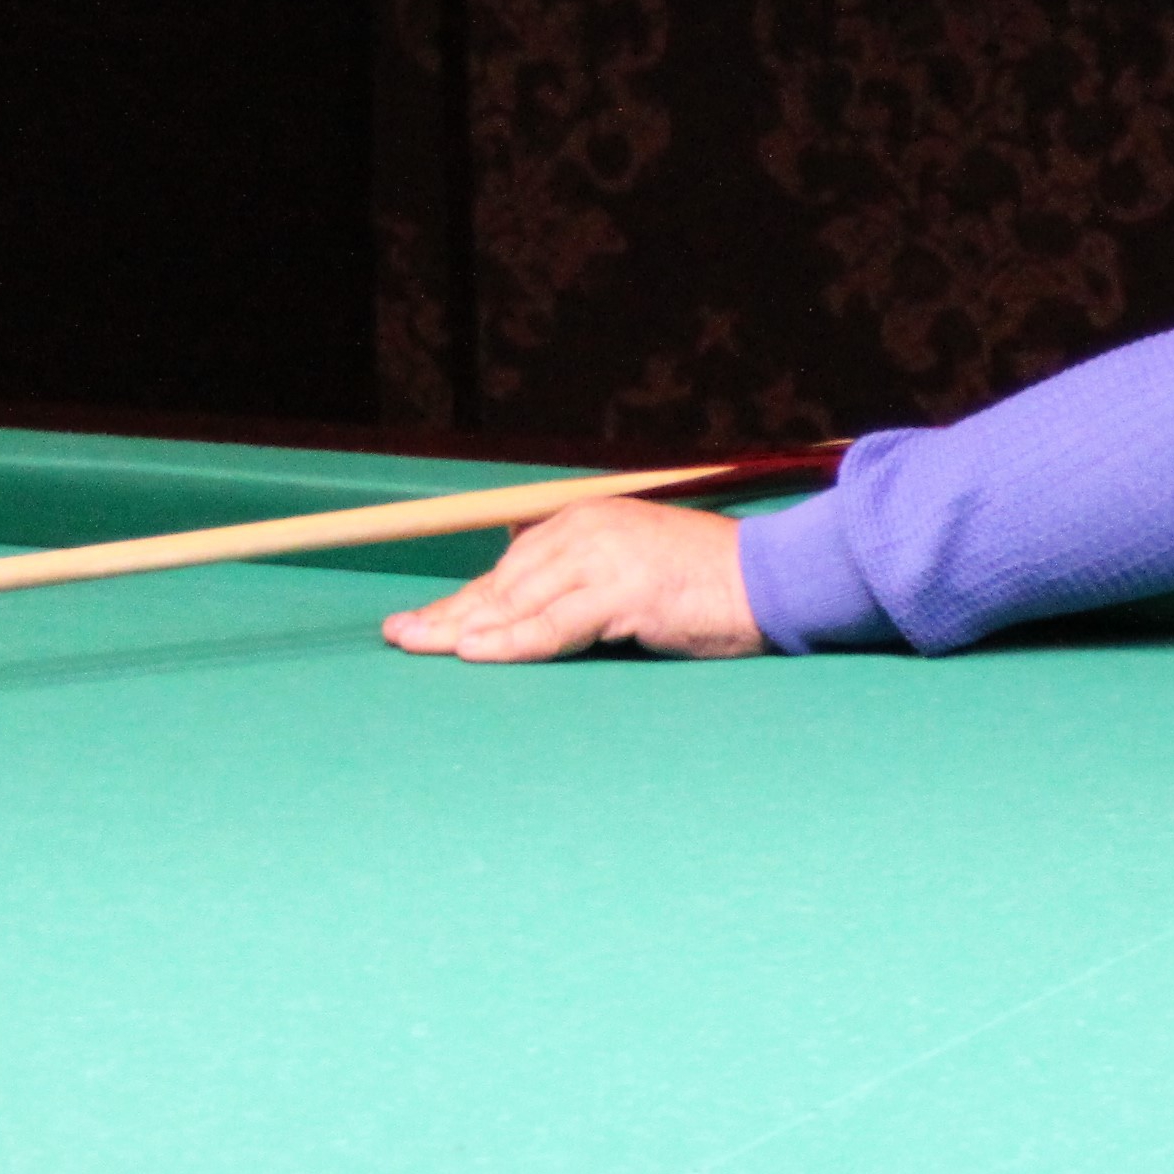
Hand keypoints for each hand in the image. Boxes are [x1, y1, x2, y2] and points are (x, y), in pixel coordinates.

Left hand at [381, 498, 765, 662]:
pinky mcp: (624, 591)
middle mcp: (589, 531)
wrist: (773, 582)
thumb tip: (529, 603)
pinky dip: (510, 642)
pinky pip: (553, 626)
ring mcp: (606, 558)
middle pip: (503, 582)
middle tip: (401, 636)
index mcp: (588, 522)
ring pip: (518, 602)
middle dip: (448, 613)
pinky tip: (474, 651)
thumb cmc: (708, 586)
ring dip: (464, 629)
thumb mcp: (636, 569)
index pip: (511, 568)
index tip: (423, 623)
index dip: (463, 599)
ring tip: (421, 646)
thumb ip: (586, 580)